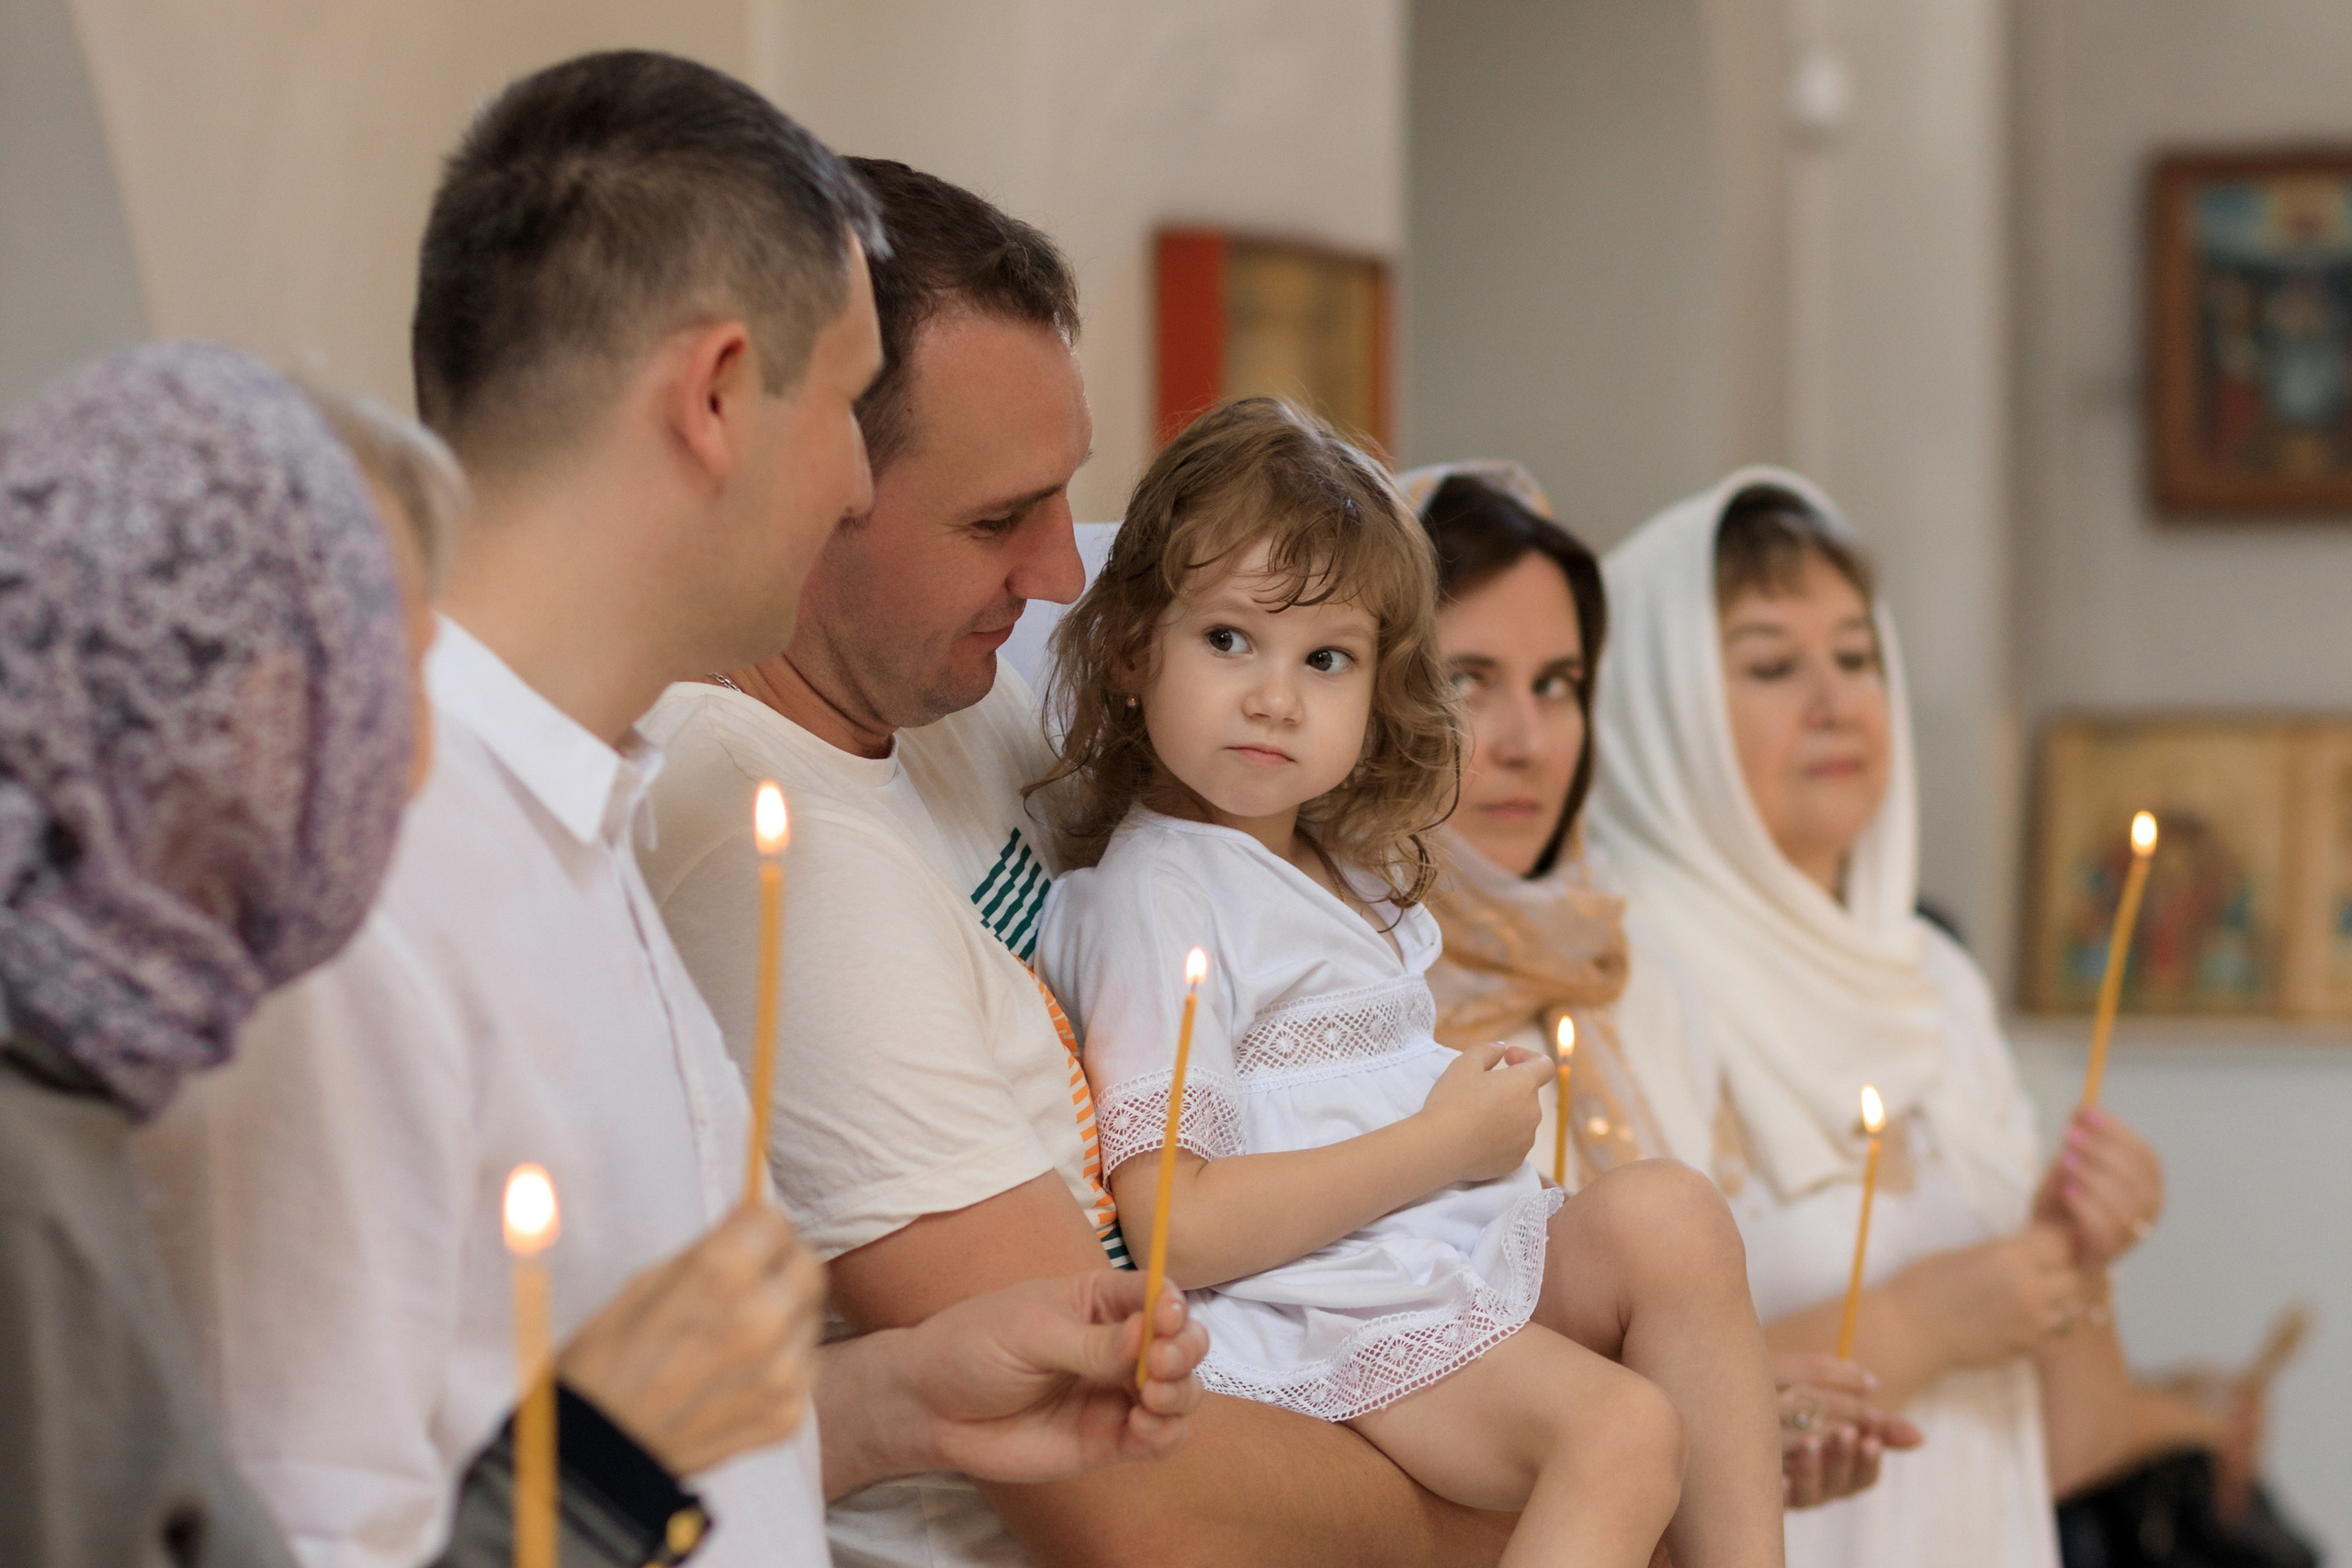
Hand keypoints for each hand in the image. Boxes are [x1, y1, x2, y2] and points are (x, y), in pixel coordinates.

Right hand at [556, 1203, 825, 1476]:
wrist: (600, 1456)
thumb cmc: (607, 1362)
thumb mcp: (645, 1283)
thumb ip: (710, 1252)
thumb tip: (754, 1226)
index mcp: (722, 1275)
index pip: (775, 1221)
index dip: (755, 1228)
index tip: (743, 1239)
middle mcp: (764, 1319)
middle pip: (806, 1265)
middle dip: (780, 1264)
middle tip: (750, 1280)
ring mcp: (783, 1373)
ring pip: (810, 1316)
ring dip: (783, 1315)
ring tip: (736, 1336)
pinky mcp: (790, 1414)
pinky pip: (804, 1366)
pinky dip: (780, 1363)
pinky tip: (739, 1374)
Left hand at [864, 1271, 1207, 1486]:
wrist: (931, 1407)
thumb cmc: (974, 1347)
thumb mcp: (1030, 1333)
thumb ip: (1090, 1343)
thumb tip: (1148, 1337)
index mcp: (1100, 1301)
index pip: (1157, 1294)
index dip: (1173, 1305)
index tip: (1166, 1318)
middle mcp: (1119, 1345)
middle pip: (1182, 1342)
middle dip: (1185, 1350)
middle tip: (1160, 1363)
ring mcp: (1115, 1394)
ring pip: (1181, 1392)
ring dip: (1181, 1393)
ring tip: (1151, 1397)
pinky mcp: (1108, 1439)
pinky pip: (1159, 1439)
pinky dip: (1166, 1434)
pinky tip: (1142, 1427)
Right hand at [1416, 1040, 1550, 1183]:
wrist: (1439, 1148)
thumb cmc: (1451, 1101)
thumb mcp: (1463, 1064)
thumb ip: (1486, 1050)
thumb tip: (1501, 1049)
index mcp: (1524, 1084)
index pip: (1544, 1065)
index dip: (1528, 1057)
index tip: (1506, 1059)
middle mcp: (1533, 1112)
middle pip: (1527, 1094)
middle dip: (1508, 1088)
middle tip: (1478, 1090)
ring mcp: (1526, 1140)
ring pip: (1520, 1120)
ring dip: (1505, 1113)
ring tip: (1474, 1117)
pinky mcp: (1515, 1161)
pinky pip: (1512, 1143)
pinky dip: (1500, 1137)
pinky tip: (1475, 1138)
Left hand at [1772, 1353, 1923, 1508]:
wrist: (1753, 1413)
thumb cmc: (1809, 1412)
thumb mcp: (1843, 1412)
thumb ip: (1879, 1426)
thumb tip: (1921, 1437)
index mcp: (1844, 1472)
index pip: (1864, 1476)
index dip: (1869, 1458)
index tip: (1871, 1436)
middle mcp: (1821, 1487)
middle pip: (1839, 1483)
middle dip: (1844, 1457)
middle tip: (1844, 1431)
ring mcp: (1793, 1491)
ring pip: (1809, 1490)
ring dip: (1813, 1467)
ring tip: (1810, 1441)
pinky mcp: (1762, 1491)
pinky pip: (1772, 1498)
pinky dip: (1778, 1488)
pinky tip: (1778, 1474)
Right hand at [1888, 1224, 2087, 1369]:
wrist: (1909, 1330)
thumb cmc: (1925, 1284)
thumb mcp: (1969, 1253)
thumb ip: (2007, 1252)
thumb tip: (2033, 1250)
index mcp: (2011, 1256)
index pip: (2059, 1243)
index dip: (2052, 1243)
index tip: (2042, 1247)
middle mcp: (2029, 1288)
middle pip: (2072, 1276)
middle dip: (2059, 1273)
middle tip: (2039, 1275)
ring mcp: (2031, 1322)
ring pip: (2072, 1309)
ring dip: (2059, 1303)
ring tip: (2036, 1302)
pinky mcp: (2027, 1348)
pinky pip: (2060, 1338)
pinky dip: (2052, 1332)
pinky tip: (2031, 1326)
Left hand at [2033, 1106, 2163, 1264]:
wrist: (2049, 1242)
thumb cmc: (2066, 1199)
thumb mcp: (2069, 1163)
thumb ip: (2079, 1139)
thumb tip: (2082, 1108)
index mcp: (2148, 1184)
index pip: (2145, 1156)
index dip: (2118, 1133)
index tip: (2087, 1112)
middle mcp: (2149, 1210)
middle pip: (2136, 1178)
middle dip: (2101, 1151)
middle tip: (2069, 1135)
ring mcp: (2133, 1234)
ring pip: (2124, 1204)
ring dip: (2093, 1176)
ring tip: (2065, 1159)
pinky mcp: (2110, 1252)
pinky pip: (2106, 1230)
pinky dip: (2086, 1206)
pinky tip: (2067, 1190)